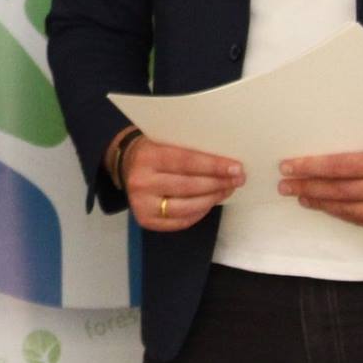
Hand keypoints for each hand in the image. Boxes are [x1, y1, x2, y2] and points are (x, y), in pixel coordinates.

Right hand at [120, 134, 243, 231]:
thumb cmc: (152, 150)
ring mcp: (142, 204)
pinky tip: (209, 202)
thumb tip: (225, 161)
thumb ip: (188, 148)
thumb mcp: (164, 140)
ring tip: (226, 190)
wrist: (125, 165)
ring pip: (188, 207)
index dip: (213, 166)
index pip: (186, 161)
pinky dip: (200, 213)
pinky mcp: (146, 220)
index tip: (236, 168)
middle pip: (189, 186)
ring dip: (212, 199)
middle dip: (218, 183)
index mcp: (147, 156)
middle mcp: (141, 181)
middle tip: (238, 180)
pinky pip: (181, 221)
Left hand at [279, 136, 362, 229]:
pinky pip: (361, 220)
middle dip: (306, 186)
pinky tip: (327, 208)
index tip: (287, 166)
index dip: (308, 167)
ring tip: (300, 196)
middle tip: (284, 185)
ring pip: (345, 208)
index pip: (335, 166)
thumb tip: (326, 144)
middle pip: (335, 190)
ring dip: (319, 202)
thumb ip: (362, 146)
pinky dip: (341, 214)